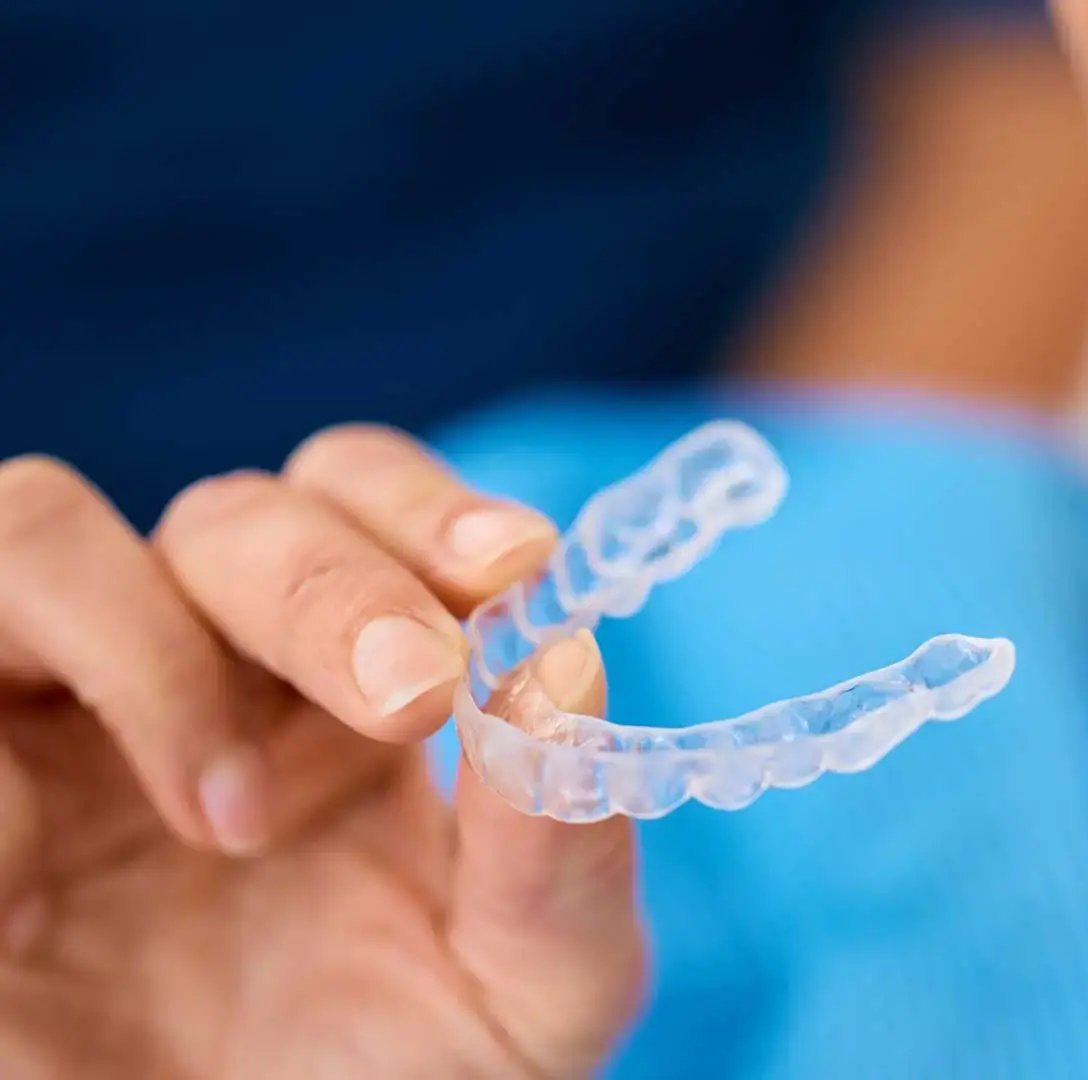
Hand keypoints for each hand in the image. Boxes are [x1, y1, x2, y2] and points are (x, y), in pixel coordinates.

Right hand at [0, 427, 644, 1078]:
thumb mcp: (526, 993)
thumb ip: (563, 855)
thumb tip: (568, 667)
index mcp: (347, 693)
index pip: (366, 505)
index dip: (430, 510)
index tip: (517, 569)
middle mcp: (200, 680)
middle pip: (233, 513)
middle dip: (332, 584)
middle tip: (415, 693)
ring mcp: (54, 728)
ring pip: (40, 529)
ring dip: (157, 650)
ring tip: (230, 822)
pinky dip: (18, 755)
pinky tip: (65, 892)